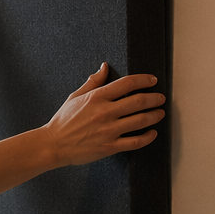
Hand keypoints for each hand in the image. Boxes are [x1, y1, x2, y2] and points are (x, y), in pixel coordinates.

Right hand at [42, 64, 163, 167]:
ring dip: (155, 115)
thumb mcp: (75, 96)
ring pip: (141, 120)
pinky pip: (135, 142)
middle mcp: (105, 112)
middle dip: (154, 98)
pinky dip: (148, 137)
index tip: (152, 81)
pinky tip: (152, 133)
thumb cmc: (63, 121)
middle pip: (139, 101)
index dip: (144, 80)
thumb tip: (104, 67)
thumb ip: (92, 82)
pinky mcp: (110, 146)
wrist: (54, 144)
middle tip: (160, 98)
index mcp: (96, 98)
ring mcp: (108, 130)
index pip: (127, 84)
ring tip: (160, 113)